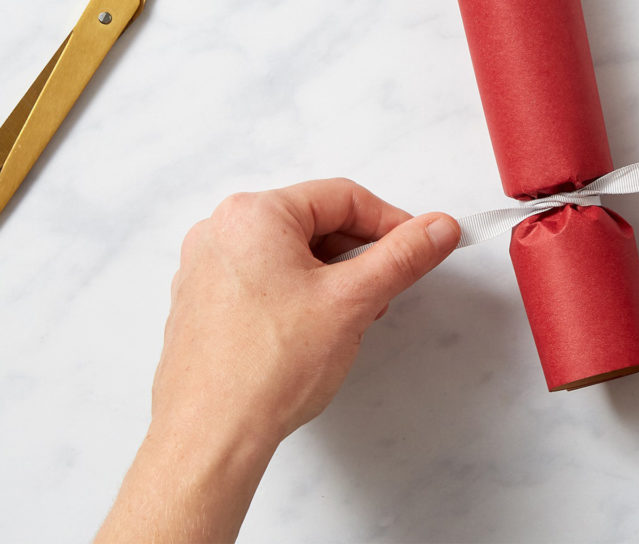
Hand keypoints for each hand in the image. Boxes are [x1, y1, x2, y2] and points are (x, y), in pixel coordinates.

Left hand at [96, 179, 459, 543]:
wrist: (209, 440)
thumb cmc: (268, 369)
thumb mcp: (352, 301)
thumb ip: (403, 256)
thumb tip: (438, 228)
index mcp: (253, 214)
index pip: (342, 197)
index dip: (390, 222)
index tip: (419, 245)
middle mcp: (221, 230)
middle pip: (313, 223)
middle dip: (357, 256)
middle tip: (383, 292)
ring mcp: (205, 267)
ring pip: (289, 254)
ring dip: (329, 278)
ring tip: (348, 322)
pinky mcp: (201, 303)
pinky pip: (261, 279)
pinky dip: (295, 295)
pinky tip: (310, 334)